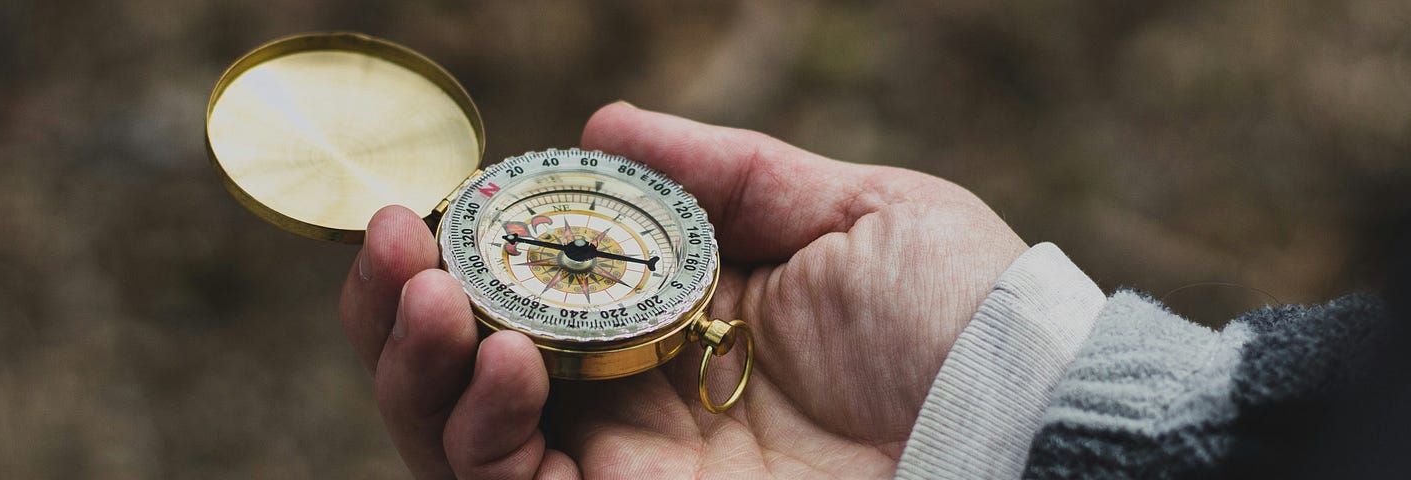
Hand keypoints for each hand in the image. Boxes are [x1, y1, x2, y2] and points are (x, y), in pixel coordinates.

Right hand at [338, 102, 1026, 477]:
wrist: (1019, 429)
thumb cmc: (958, 316)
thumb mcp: (849, 209)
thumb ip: (723, 171)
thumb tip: (602, 125)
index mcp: (673, 319)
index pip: (529, 291)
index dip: (465, 249)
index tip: (430, 199)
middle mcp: (631, 401)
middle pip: (467, 369)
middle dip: (402, 307)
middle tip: (391, 242)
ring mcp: (624, 471)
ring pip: (460, 439)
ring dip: (415, 366)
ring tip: (431, 293)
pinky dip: (476, 431)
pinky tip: (497, 358)